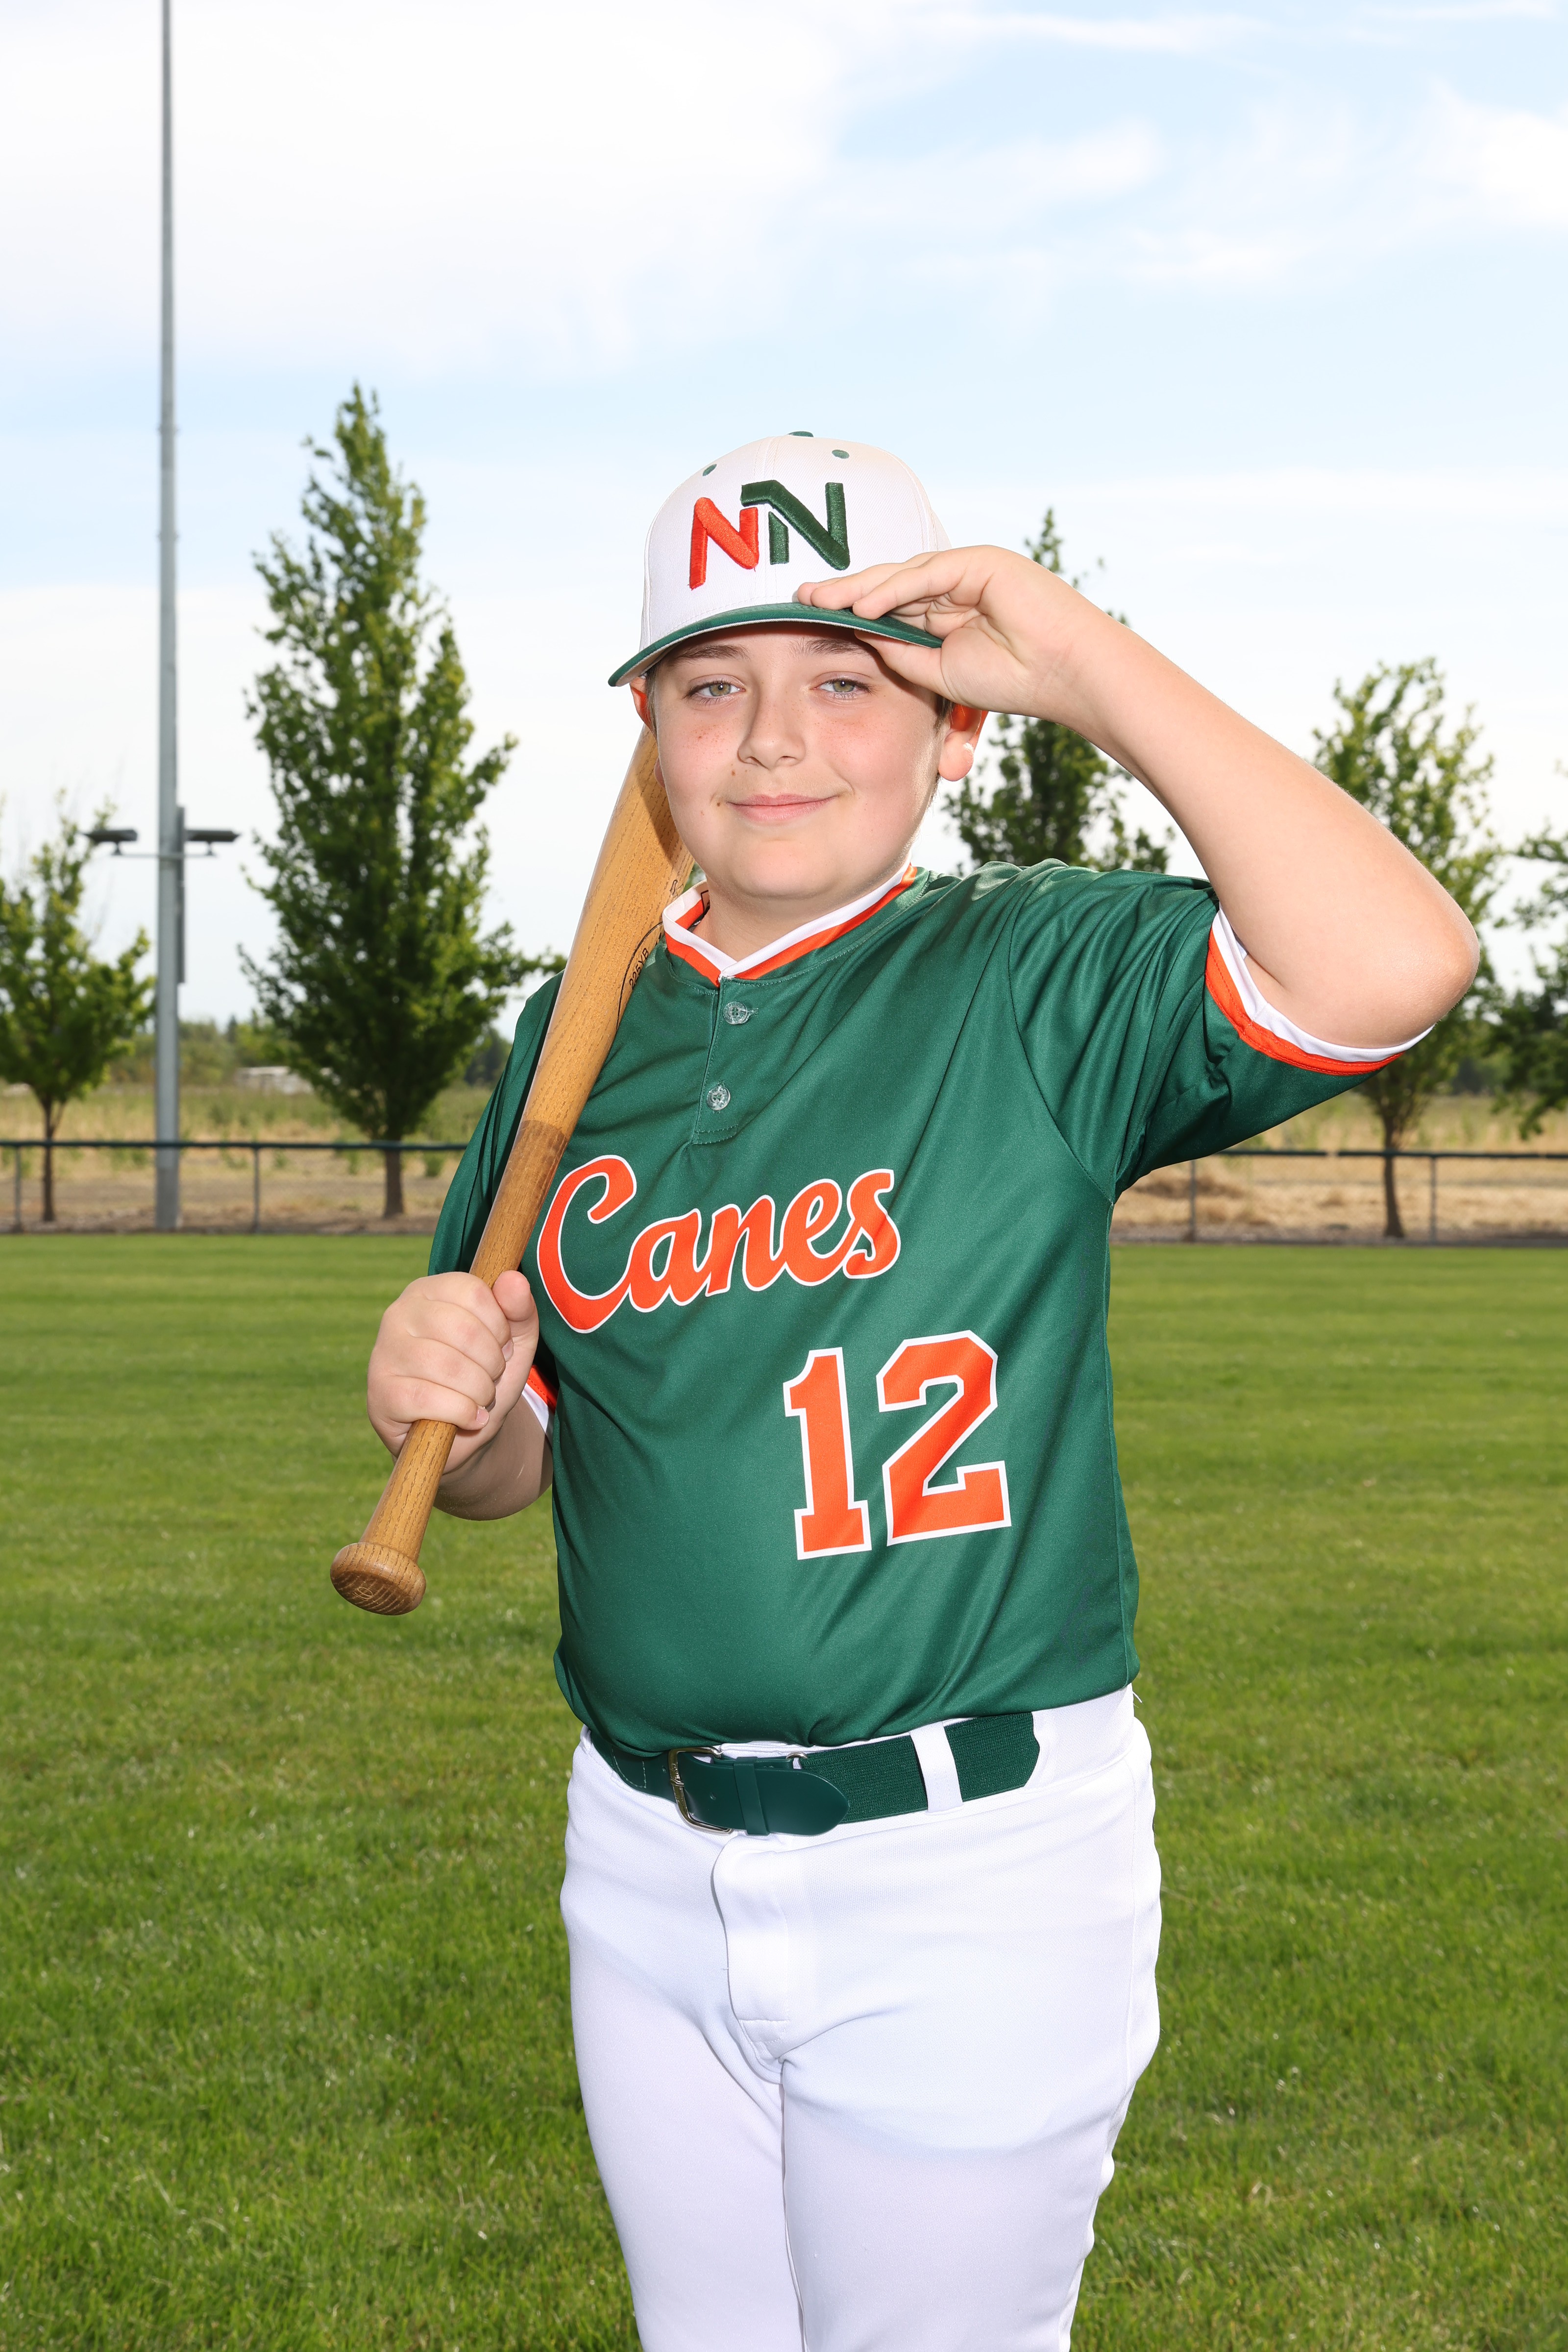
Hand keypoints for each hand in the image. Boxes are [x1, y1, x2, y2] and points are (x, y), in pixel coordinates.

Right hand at [366, 1269, 539, 1471]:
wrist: (462, 1436)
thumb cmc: (483, 1378)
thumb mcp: (514, 1344)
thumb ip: (519, 1310)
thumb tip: (514, 1279)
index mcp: (427, 1291)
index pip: (473, 1292)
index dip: (500, 1327)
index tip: (502, 1347)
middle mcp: (398, 1314)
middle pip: (463, 1329)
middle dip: (492, 1363)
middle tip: (491, 1378)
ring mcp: (384, 1353)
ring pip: (447, 1365)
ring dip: (480, 1390)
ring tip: (481, 1399)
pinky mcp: (380, 1393)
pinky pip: (428, 1398)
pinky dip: (461, 1412)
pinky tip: (469, 1418)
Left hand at [796, 546, 1112, 729]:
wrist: (1064, 675)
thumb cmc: (1012, 680)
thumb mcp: (939, 672)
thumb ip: (901, 650)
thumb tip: (859, 632)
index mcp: (947, 608)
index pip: (890, 603)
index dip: (850, 607)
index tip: (811, 616)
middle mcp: (955, 583)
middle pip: (889, 582)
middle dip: (844, 591)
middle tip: (800, 597)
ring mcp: (969, 568)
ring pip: (903, 574)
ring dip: (859, 587)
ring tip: (819, 600)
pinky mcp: (981, 562)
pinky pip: (928, 573)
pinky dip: (893, 589)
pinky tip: (861, 604)